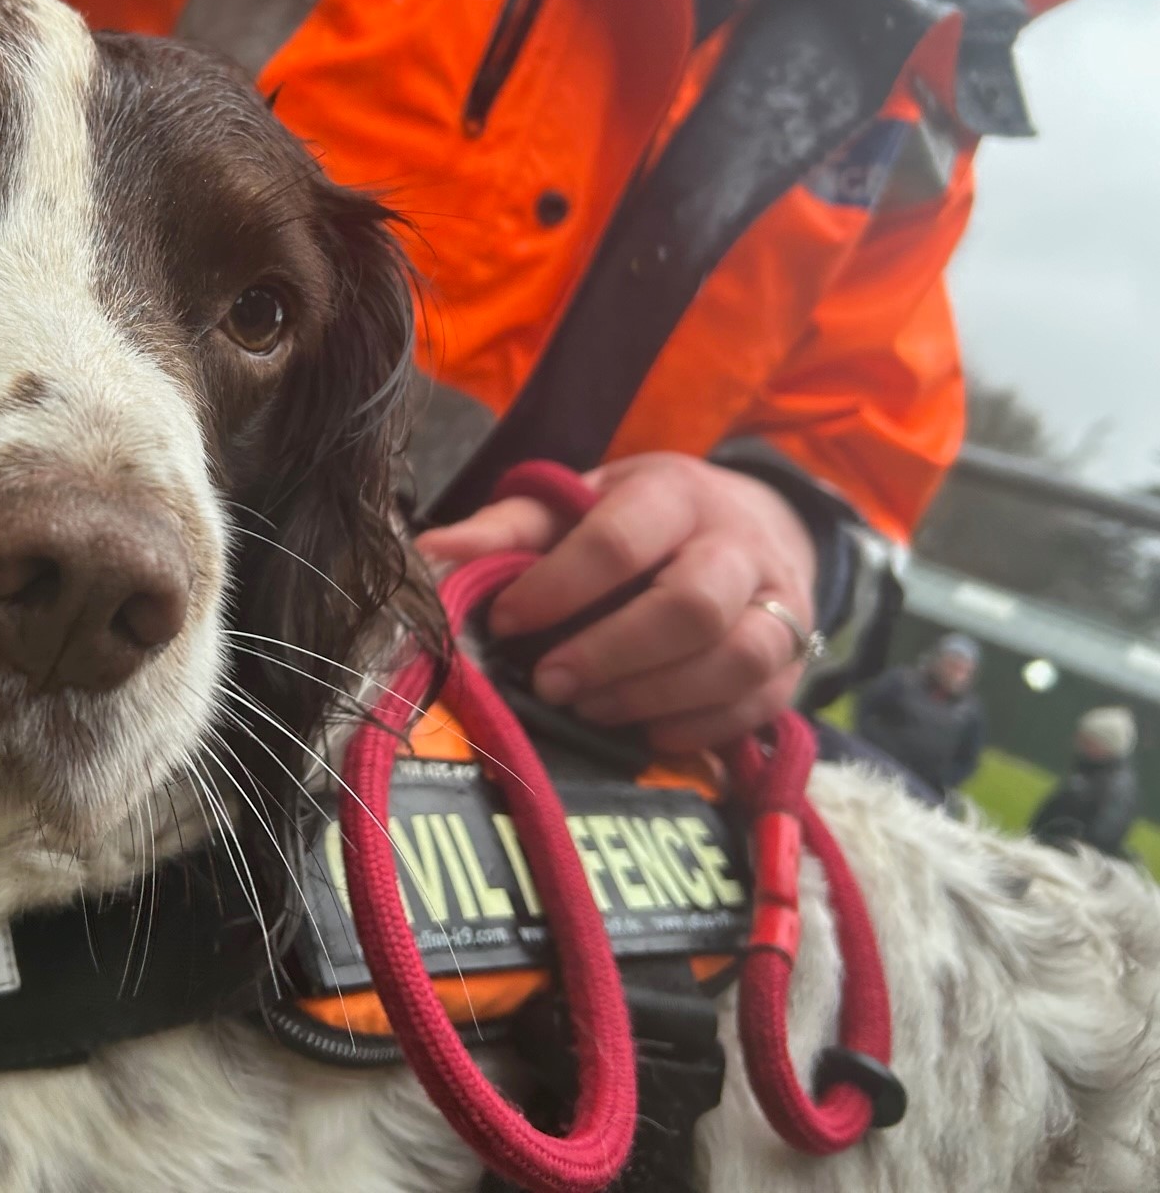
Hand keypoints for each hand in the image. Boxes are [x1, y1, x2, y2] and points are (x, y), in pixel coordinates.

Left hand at [416, 452, 817, 751]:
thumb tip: (428, 553)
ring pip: (737, 659)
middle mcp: (740, 545)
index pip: (621, 540)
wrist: (752, 525)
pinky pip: (761, 705)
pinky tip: (643, 731)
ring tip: (589, 710)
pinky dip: (698, 727)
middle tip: (549, 682)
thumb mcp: (578, 504)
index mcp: (676, 493)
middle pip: (690, 606)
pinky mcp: (797, 661)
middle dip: (610, 653)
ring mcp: (781, 604)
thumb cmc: (640, 521)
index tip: (508, 623)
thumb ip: (506, 530)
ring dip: (653, 695)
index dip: (559, 588)